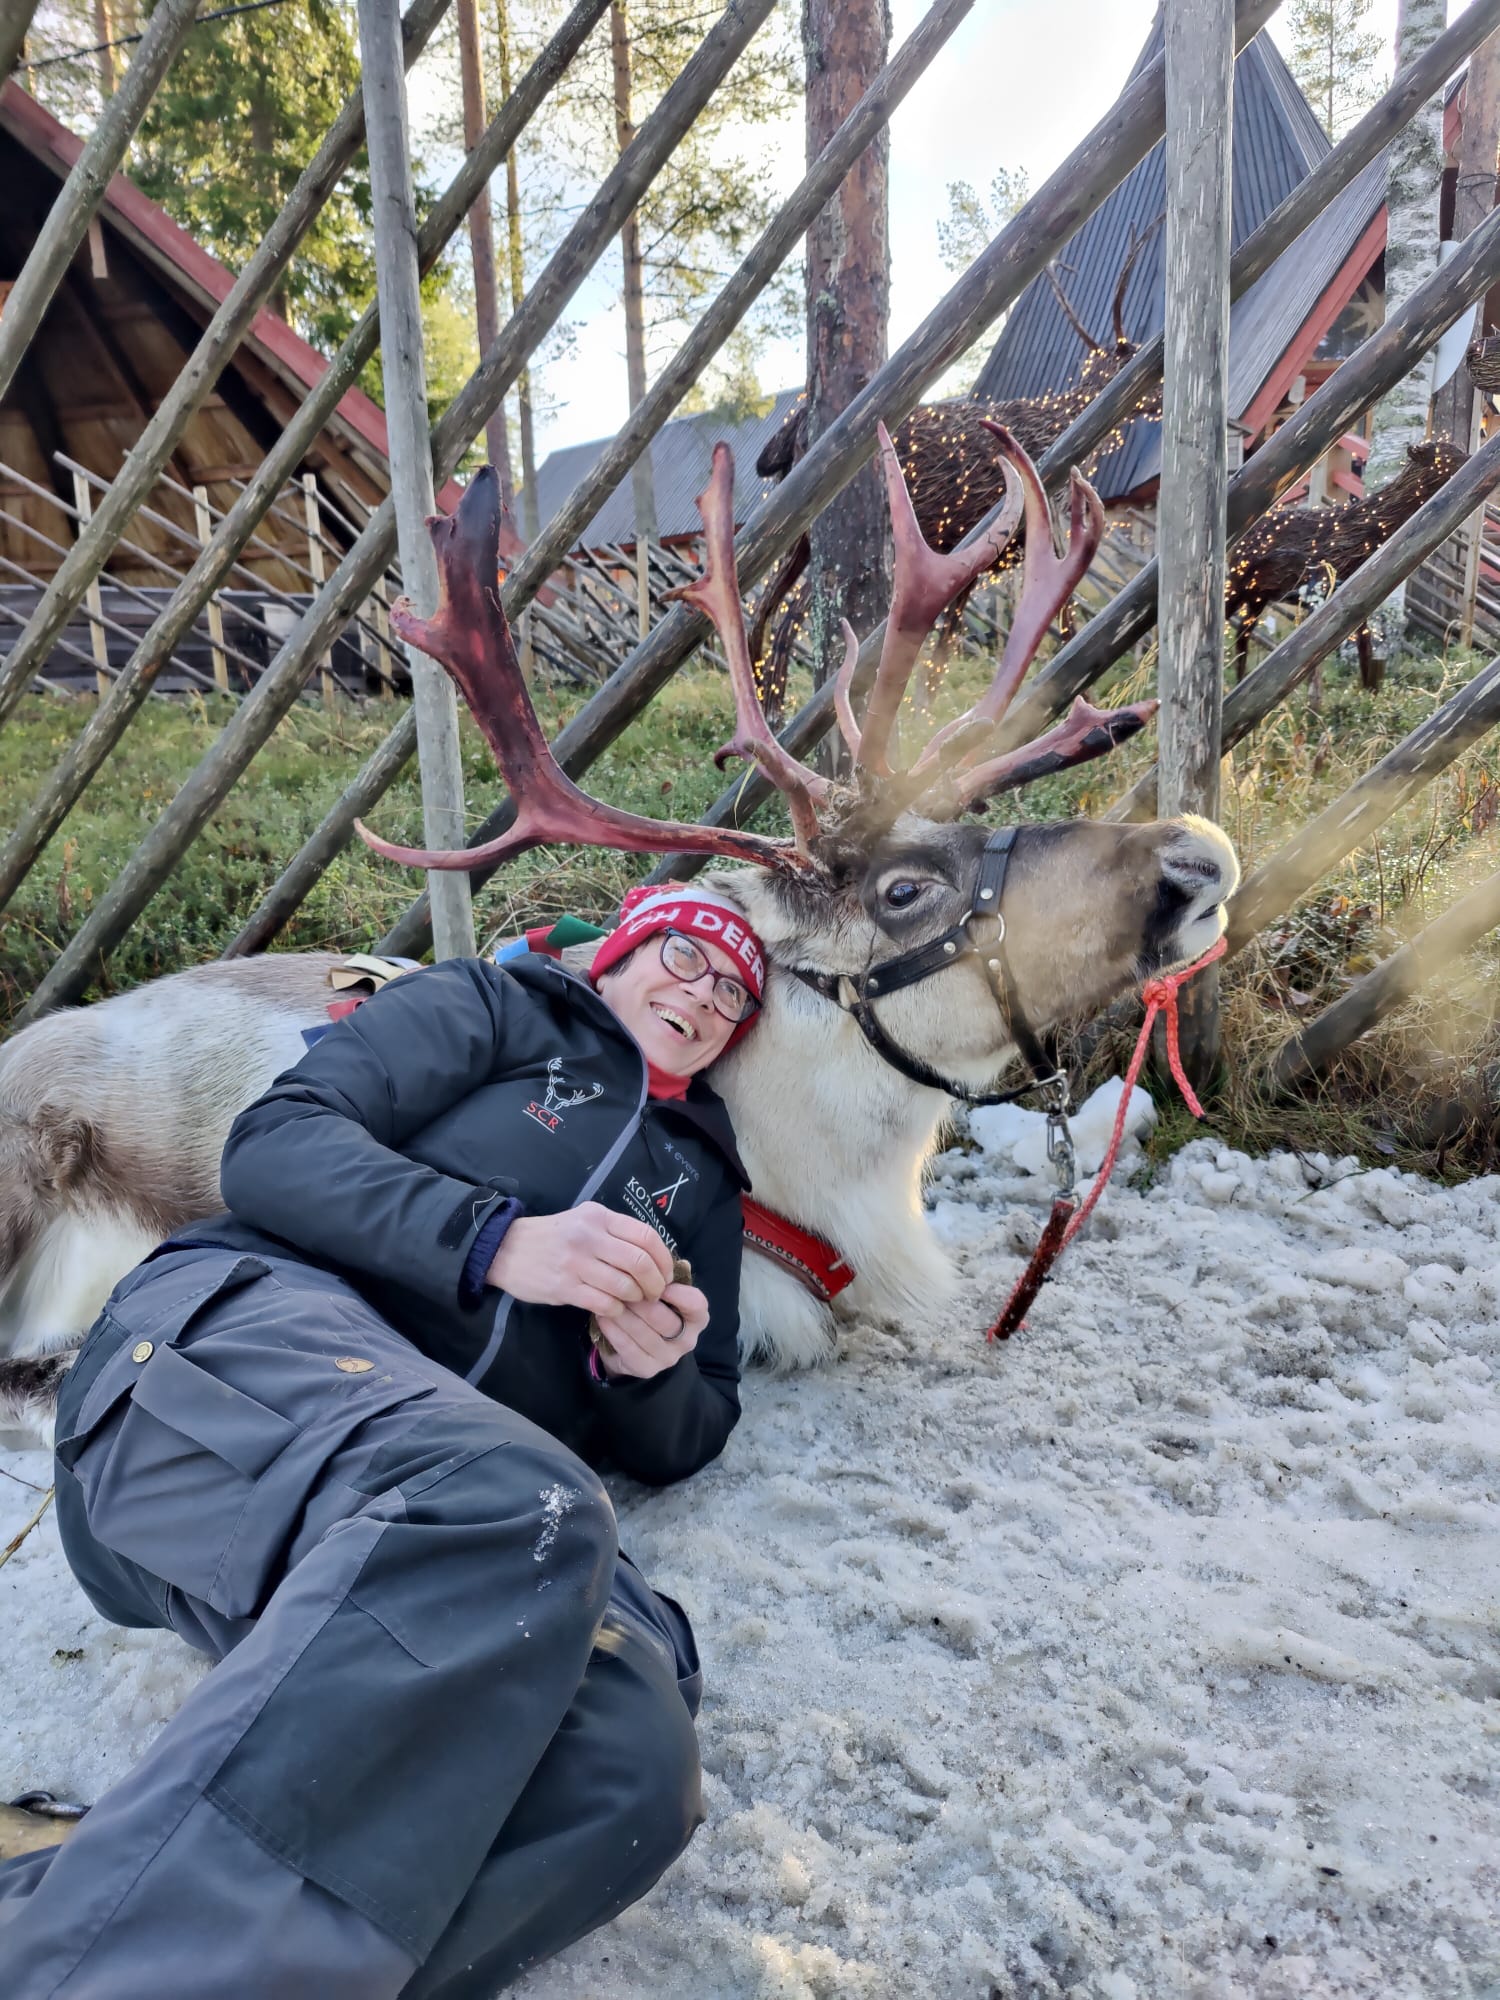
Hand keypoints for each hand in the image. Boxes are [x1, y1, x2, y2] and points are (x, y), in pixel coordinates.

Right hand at [487, 1204, 673, 1315]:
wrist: (506, 1249)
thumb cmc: (553, 1237)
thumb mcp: (584, 1221)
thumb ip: (616, 1233)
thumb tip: (654, 1256)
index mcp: (599, 1217)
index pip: (647, 1236)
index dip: (664, 1259)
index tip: (666, 1274)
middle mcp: (590, 1237)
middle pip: (640, 1263)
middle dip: (655, 1283)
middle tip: (655, 1294)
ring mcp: (576, 1262)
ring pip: (624, 1286)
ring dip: (636, 1299)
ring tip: (635, 1302)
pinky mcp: (564, 1287)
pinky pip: (604, 1303)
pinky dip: (616, 1309)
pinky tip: (613, 1309)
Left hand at [594, 1282, 709, 1380]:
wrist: (637, 1347)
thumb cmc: (653, 1310)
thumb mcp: (664, 1294)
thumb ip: (665, 1279)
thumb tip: (664, 1259)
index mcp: (697, 1319)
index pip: (697, 1305)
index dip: (678, 1293)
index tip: (658, 1282)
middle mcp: (687, 1341)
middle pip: (664, 1319)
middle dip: (640, 1301)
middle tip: (621, 1286)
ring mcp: (667, 1358)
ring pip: (642, 1333)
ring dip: (623, 1314)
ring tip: (608, 1298)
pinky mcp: (646, 1369)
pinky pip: (627, 1347)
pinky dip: (613, 1330)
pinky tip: (603, 1317)